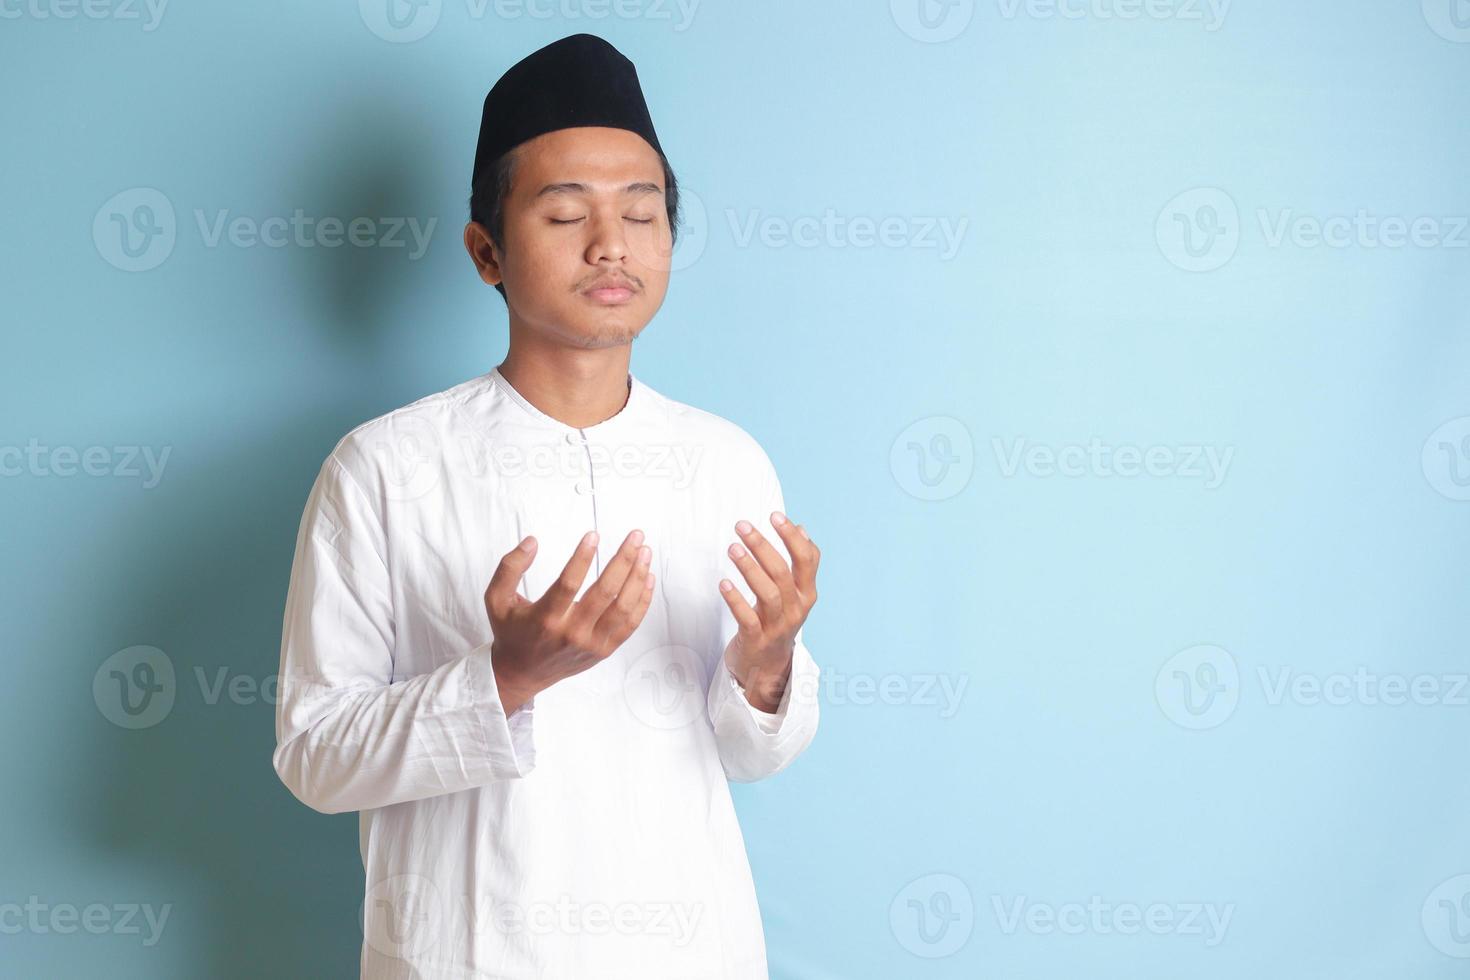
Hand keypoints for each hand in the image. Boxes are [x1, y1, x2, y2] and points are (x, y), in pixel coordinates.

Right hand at [483, 529, 654, 713]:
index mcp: (544, 618)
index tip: (593, 535)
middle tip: (635, 536)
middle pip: (604, 593)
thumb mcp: (496, 599)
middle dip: (623, 560)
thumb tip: (532, 542)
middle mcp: (571, 633)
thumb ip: (509, 567)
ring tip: (644, 552)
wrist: (521, 673)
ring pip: (622, 608)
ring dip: (637, 577)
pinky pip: (630, 625)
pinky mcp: (604, 650)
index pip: (568, 584)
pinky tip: (647, 578)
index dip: (582, 557)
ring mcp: (591, 644)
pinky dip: (642, 601)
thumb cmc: (511, 632)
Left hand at [719, 511, 819, 712]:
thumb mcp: (796, 594)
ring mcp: (777, 626)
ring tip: (732, 548)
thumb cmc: (778, 620)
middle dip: (762, 546)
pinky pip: (746, 617)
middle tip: (741, 526)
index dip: (792, 537)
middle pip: (783, 573)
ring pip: (767, 593)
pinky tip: (723, 582)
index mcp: (807, 594)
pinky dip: (735, 599)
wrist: (768, 666)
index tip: (774, 516)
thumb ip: (800, 564)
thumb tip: (801, 527)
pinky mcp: (757, 640)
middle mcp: (796, 609)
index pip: (807, 559)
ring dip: (749, 568)